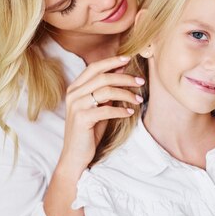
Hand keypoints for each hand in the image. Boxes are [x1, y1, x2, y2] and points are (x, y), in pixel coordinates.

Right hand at [58, 56, 143, 174]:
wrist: (75, 156)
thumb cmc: (89, 131)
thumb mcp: (98, 107)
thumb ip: (106, 90)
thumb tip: (122, 71)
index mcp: (75, 88)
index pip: (94, 67)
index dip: (112, 61)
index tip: (128, 59)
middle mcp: (73, 94)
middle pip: (103, 77)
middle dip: (124, 78)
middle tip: (140, 82)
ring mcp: (76, 106)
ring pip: (106, 91)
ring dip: (126, 94)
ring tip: (138, 100)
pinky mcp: (82, 119)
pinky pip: (106, 110)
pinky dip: (121, 110)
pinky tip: (130, 113)